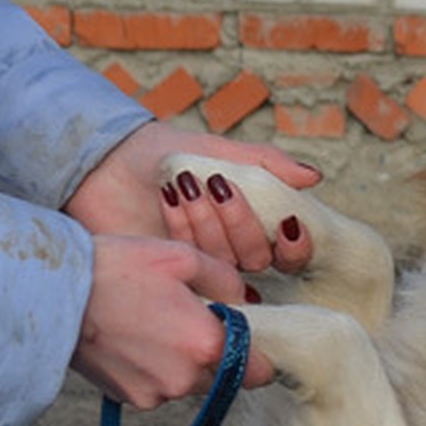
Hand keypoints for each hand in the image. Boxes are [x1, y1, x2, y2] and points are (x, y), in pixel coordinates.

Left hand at [64, 122, 317, 269]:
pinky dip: (183, 226)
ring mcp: (204, 267)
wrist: (110, 160)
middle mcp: (234, 253)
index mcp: (255, 226)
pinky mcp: (174, 274)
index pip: (292, 254)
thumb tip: (315, 177)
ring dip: (207, 221)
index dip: (297, 246)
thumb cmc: (167, 154)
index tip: (288, 222)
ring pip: (226, 263)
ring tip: (182, 185)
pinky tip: (169, 197)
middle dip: (239, 222)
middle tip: (216, 184)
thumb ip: (268, 163)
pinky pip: (193, 264)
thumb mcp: (223, 151)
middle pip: (259, 258)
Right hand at [71, 235, 274, 408]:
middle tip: (191, 322)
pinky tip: (136, 341)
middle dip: (218, 355)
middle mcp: (186, 379)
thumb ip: (226, 280)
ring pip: (191, 384)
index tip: (251, 341)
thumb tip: (246, 299)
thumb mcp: (181, 257)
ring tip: (156, 326)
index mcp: (207, 345)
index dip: (260, 357)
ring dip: (186, 363)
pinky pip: (161, 388)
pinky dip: (157, 370)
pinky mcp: (132, 400)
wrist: (53, 294)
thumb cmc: (116, 269)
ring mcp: (158, 394)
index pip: (259, 372)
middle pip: (225, 378)